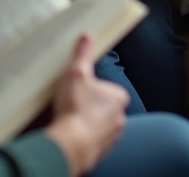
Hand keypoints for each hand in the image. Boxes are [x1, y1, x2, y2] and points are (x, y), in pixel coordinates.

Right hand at [46, 35, 128, 175]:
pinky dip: (83, 138)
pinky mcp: (100, 151)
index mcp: (118, 98)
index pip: (109, 89)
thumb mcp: (77, 73)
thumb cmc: (76, 108)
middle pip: (104, 108)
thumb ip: (83, 55)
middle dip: (90, 107)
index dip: (93, 88)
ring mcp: (111, 137)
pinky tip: (69, 134)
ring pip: (99, 126)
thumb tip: (87, 37)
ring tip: (68, 120)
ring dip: (87, 124)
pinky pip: (92, 142)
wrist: (71, 144)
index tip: (80, 90)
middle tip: (72, 104)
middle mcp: (119, 118)